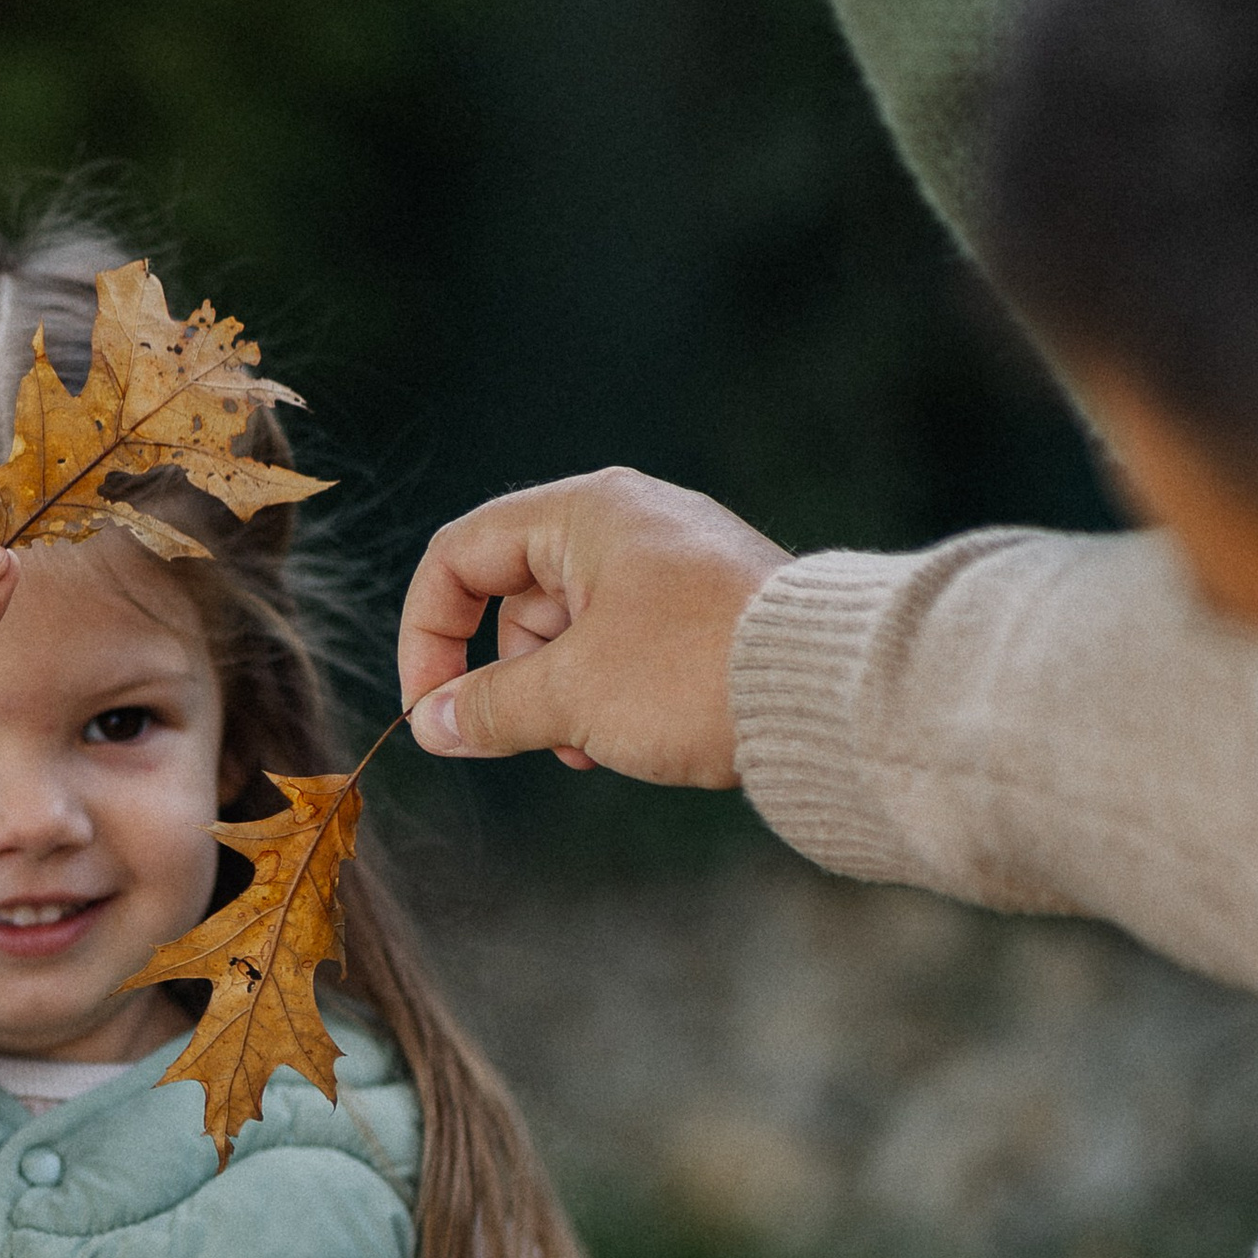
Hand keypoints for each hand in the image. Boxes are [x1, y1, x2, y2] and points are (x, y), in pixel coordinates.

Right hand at [396, 470, 786, 786]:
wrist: (828, 693)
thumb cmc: (697, 670)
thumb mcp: (571, 693)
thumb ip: (488, 706)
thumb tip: (433, 723)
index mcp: (584, 513)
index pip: (460, 556)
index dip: (428, 634)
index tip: (431, 708)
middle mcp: (627, 523)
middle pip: (514, 598)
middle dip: (507, 678)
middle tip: (524, 736)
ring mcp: (670, 564)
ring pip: (569, 631)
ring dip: (558, 697)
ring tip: (587, 744)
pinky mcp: (703, 608)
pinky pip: (622, 646)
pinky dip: (605, 694)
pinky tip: (622, 741)